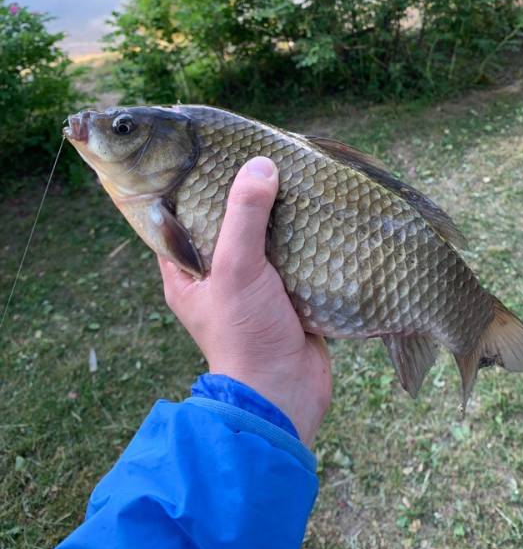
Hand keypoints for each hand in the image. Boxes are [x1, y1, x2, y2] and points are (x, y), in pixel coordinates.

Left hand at [158, 156, 332, 445]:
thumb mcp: (237, 268)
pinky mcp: (286, 295)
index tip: (208, 154)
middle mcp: (217, 275)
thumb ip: (245, 216)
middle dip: (243, 195)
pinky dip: (303, 236)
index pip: (178, 217)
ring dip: (278, 214)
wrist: (285, 394)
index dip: (190, 186)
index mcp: (187, 270)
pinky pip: (292, 256)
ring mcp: (253, 286)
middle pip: (226, 223)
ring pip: (263, 238)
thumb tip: (261, 164)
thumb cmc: (245, 334)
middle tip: (260, 158)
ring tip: (293, 175)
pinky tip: (317, 211)